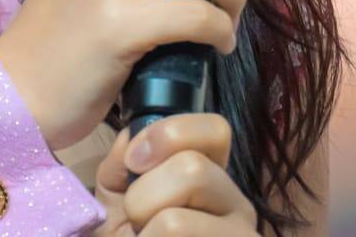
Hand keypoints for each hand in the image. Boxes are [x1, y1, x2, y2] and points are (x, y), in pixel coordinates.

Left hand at [94, 114, 258, 235]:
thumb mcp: (118, 194)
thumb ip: (125, 159)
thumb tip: (134, 142)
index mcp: (214, 176)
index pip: (214, 130)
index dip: (167, 135)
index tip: (135, 162)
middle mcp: (238, 206)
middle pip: (192, 171)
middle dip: (143, 198)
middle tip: (137, 223)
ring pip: (175, 223)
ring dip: (144, 236)